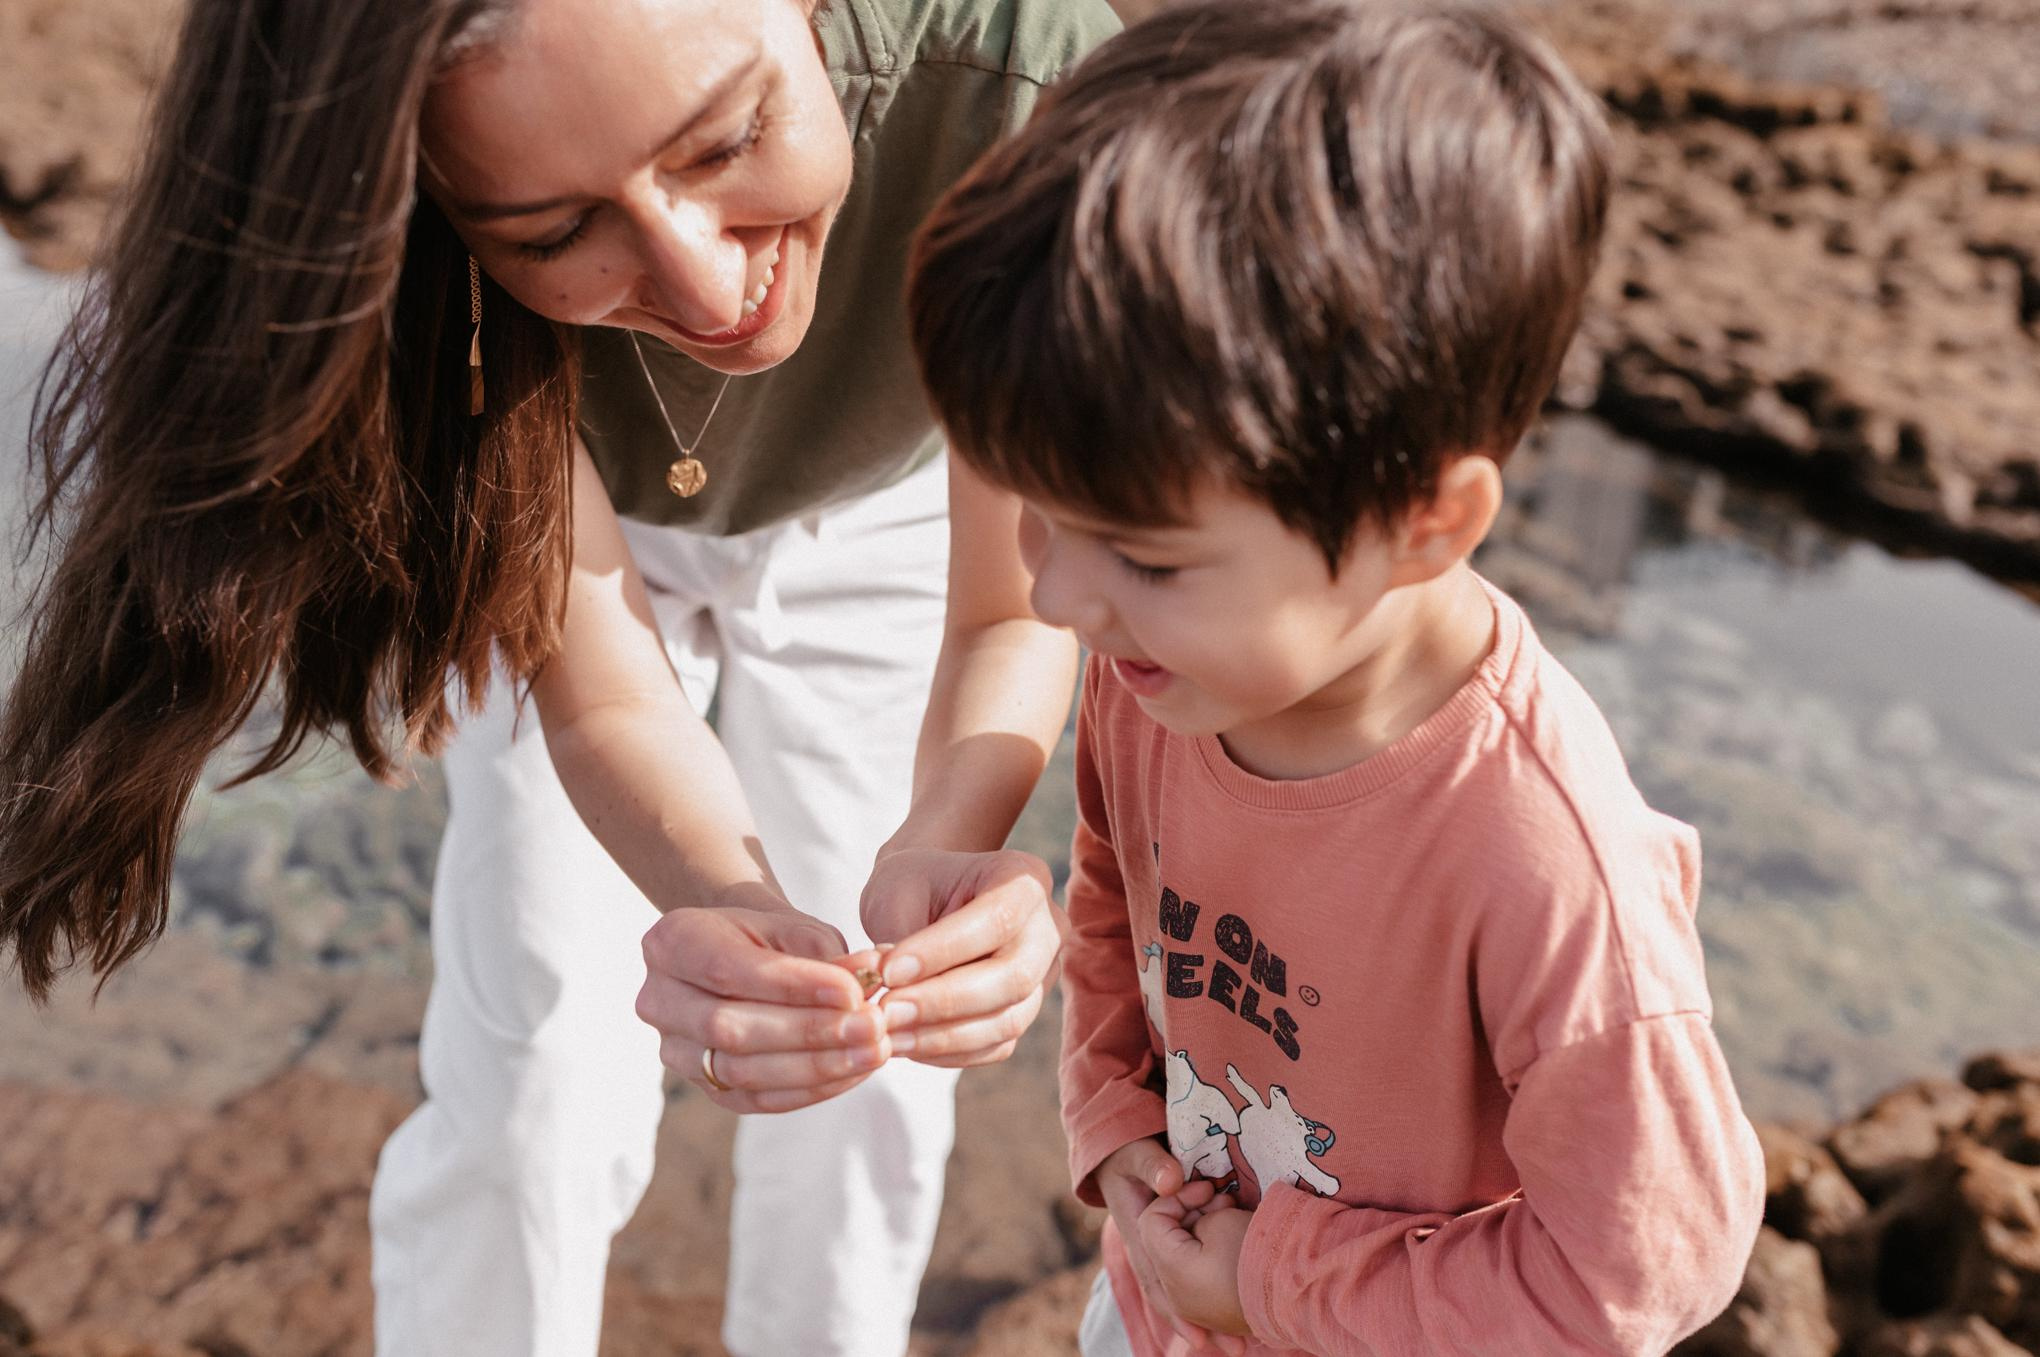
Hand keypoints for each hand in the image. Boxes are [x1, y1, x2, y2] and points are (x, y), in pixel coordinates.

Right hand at [635, 883, 887, 1113]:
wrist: (745, 957)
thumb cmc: (772, 936)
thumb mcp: (794, 927)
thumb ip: (824, 954)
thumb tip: (867, 980)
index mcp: (672, 942)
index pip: (728, 969)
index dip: (792, 985)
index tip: (853, 990)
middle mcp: (659, 999)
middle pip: (729, 1028)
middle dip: (808, 1031)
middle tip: (872, 1027)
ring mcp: (674, 1049)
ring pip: (741, 1070)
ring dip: (815, 1066)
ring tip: (872, 1051)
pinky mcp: (703, 1086)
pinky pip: (755, 1099)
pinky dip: (809, 1089)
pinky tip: (853, 1073)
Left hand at [857, 847, 1064, 1066]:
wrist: (926, 897)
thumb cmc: (911, 886)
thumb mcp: (897, 891)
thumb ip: (900, 937)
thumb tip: (890, 987)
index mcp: (1024, 879)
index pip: (997, 920)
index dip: (943, 952)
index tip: (888, 971)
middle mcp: (1047, 928)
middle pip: (1014, 976)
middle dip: (945, 1001)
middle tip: (886, 1012)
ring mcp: (1043, 975)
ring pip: (1008, 1020)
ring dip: (943, 1036)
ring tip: (889, 1034)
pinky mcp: (1025, 1012)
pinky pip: (996, 1046)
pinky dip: (949, 1052)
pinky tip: (908, 1043)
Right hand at [1094, 1139, 1243, 1355]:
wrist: (1118, 1155)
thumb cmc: (1129, 1155)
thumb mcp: (1136, 1154)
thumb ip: (1152, 1164)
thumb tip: (1172, 1182)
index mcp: (1138, 1233)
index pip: (1157, 1277)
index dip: (1176, 1310)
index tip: (1198, 1337)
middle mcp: (1149, 1249)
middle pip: (1173, 1295)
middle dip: (1201, 1326)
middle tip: (1233, 1352)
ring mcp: (1162, 1249)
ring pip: (1184, 1289)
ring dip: (1211, 1317)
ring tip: (1243, 1345)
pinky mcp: (1177, 1243)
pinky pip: (1192, 1273)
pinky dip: (1212, 1296)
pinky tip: (1239, 1312)